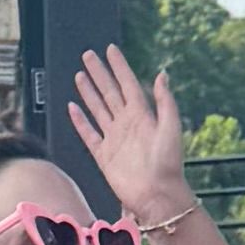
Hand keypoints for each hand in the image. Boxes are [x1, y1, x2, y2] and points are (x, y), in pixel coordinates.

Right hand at [67, 44, 190, 233]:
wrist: (156, 195)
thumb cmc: (168, 163)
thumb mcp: (171, 127)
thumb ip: (165, 101)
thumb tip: (161, 74)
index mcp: (143, 115)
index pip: (128, 84)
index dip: (119, 66)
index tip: (110, 50)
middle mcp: (127, 124)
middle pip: (109, 92)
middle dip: (99, 73)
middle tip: (88, 56)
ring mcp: (114, 139)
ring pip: (97, 109)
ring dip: (88, 92)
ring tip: (80, 75)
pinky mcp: (103, 156)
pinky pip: (88, 134)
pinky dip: (80, 121)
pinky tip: (72, 107)